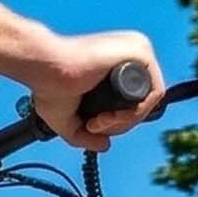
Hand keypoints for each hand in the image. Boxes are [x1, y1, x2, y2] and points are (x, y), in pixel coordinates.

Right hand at [20, 28, 169, 152]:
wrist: (43, 68)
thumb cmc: (48, 85)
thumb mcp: (67, 119)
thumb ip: (85, 135)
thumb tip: (105, 146)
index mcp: (115, 64)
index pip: (133, 101)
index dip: (116, 123)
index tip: (92, 127)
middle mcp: (129, 54)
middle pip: (142, 102)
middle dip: (120, 125)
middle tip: (93, 126)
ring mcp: (137, 50)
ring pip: (149, 100)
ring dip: (124, 122)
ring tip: (97, 122)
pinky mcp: (140, 52)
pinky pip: (154, 92)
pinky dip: (135, 112)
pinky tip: (110, 117)